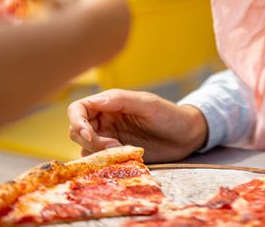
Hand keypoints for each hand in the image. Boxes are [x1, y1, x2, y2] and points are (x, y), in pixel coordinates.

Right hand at [67, 89, 207, 162]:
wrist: (187, 135)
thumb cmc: (170, 114)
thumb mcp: (148, 104)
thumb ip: (121, 100)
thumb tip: (95, 101)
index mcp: (109, 103)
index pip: (78, 110)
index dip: (77, 122)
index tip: (89, 135)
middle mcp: (105, 120)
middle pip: (77, 131)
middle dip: (90, 141)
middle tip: (114, 147)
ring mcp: (109, 137)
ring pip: (85, 148)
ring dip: (98, 153)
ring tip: (123, 152)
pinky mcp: (116, 154)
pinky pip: (99, 160)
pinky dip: (104, 162)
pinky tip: (123, 159)